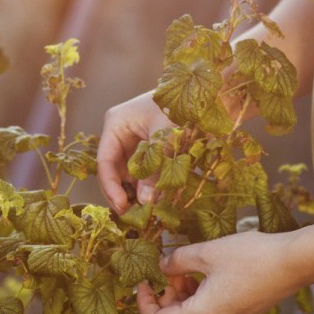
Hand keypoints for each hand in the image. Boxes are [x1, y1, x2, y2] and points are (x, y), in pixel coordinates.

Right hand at [97, 90, 175, 213]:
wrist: (208, 96)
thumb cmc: (184, 108)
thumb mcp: (167, 139)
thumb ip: (155, 171)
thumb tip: (146, 202)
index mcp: (116, 123)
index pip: (105, 161)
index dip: (111, 187)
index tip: (122, 207)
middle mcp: (121, 133)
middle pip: (114, 170)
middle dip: (122, 193)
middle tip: (133, 217)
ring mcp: (134, 141)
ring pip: (128, 174)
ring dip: (136, 193)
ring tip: (145, 213)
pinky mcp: (149, 149)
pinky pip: (143, 172)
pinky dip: (148, 186)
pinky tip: (155, 201)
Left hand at [136, 230, 304, 313]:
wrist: (293, 262)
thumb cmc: (250, 256)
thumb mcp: (206, 252)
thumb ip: (176, 261)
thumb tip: (162, 266)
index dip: (145, 303)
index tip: (142, 282)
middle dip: (168, 292)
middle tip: (172, 265)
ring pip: (195, 312)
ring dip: (186, 291)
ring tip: (190, 264)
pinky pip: (213, 310)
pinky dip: (202, 293)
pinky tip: (209, 270)